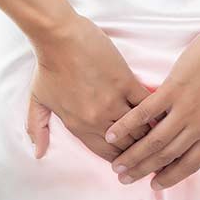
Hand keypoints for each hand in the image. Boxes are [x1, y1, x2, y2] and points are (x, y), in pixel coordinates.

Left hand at [26, 13, 152, 160]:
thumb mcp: (37, 100)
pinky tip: (161, 114)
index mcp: (78, 126)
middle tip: (151, 150)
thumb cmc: (48, 66)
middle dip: (139, 150)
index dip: (122, 160)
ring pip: (139, 127)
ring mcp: (113, 101)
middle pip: (126, 144)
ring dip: (149, 133)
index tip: (132, 161)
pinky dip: (154, 110)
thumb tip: (37, 153)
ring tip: (162, 136)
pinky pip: (145, 104)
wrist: (59, 37)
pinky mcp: (125, 82)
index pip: (106, 154)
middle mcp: (97, 119)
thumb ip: (37, 129)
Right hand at [104, 20, 199, 189]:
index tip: (154, 184)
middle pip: (167, 155)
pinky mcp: (173, 88)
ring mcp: (185, 108)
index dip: (171, 176)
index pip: (191, 164)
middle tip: (125, 178)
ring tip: (116, 165)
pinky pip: (146, 111)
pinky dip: (128, 124)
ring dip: (133, 154)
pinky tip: (113, 134)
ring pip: (154, 139)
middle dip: (143, 170)